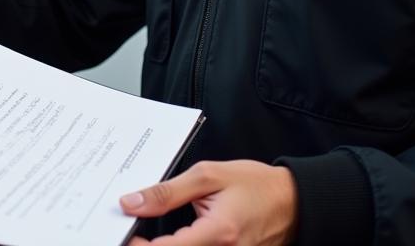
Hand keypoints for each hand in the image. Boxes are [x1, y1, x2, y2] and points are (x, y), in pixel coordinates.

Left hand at [122, 160, 296, 245]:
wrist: (292, 202)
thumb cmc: (254, 184)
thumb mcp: (208, 175)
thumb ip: (167, 192)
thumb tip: (132, 203)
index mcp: (218, 233)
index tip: (121, 232)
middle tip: (132, 233)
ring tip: (147, 235)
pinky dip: (182, 245)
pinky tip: (171, 239)